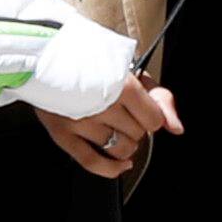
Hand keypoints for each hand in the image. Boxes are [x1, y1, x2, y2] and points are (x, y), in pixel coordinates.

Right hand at [36, 73, 181, 181]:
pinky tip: (120, 163)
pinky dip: (111, 169)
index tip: (142, 108)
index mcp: (121, 85)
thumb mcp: (131, 69)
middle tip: (124, 113)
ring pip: (119, 150)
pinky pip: (92, 163)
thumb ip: (159, 96)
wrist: (44, 53)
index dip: (151, 116)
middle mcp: (101, 105)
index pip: (153, 120)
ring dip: (124, 144)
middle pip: (137, 135)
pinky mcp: (62, 133)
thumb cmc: (90, 59)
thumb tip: (176, 128)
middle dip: (136, 127)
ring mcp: (80, 121)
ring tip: (115, 128)